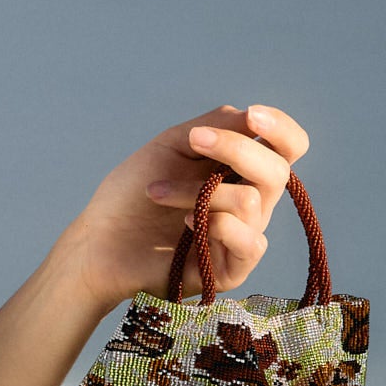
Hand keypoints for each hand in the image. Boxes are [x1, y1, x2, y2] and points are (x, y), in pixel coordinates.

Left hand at [62, 103, 311, 308]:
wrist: (98, 240)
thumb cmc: (132, 193)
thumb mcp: (172, 147)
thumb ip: (214, 127)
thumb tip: (253, 116)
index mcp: (241, 171)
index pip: (287, 149)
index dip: (281, 130)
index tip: (253, 115)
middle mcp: (251, 203)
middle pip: (277, 170)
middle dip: (236, 149)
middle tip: (192, 141)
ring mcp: (243, 237)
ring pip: (251, 201)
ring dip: (198, 190)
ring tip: (157, 193)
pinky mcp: (231, 269)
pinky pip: (250, 241)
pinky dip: (215, 224)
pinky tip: (185, 222)